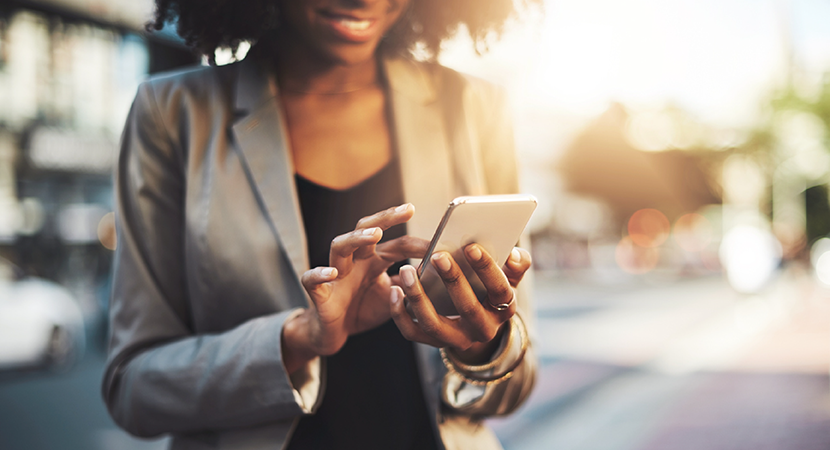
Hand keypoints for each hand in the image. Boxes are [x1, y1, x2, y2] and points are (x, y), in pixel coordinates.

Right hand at [282, 204, 427, 372]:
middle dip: (385, 218)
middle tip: (407, 209)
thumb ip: (411, 285)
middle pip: (366, 229)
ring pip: (339, 246)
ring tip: (375, 234)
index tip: (440, 244)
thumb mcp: (394, 297)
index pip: (397, 244)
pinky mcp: (319, 293)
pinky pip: (312, 279)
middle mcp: (355, 261)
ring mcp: (335, 274)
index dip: (418, 243)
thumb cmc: (363, 309)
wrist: (334, 333)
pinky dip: (320, 274)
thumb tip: (439, 276)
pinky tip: (332, 272)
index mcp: (374, 260)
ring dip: (356, 238)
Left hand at [390, 244, 531, 364]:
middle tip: (438, 255)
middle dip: (453, 280)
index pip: (499, 290)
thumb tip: (516, 254)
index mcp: (503, 310)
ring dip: (418, 297)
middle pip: (467, 308)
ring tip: (406, 270)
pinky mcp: (433, 342)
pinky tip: (394, 290)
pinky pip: (412, 332)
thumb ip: (516, 265)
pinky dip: (400, 313)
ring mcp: (456, 339)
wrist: (477, 324)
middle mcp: (482, 330)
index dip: (487, 269)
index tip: (472, 247)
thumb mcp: (508, 279)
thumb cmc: (490, 290)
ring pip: (434, 324)